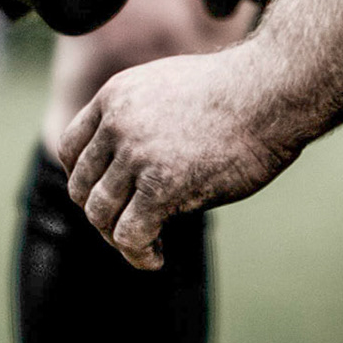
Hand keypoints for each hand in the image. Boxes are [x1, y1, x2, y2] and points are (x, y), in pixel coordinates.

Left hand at [58, 45, 303, 268]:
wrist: (271, 93)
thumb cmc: (236, 92)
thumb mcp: (169, 86)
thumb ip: (141, 115)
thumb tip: (129, 158)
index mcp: (116, 96)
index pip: (71, 149)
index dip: (84, 181)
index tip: (110, 196)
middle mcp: (118, 124)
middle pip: (81, 187)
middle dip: (103, 214)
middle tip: (133, 226)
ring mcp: (137, 154)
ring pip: (101, 215)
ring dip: (118, 238)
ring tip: (147, 245)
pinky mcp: (162, 187)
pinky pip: (130, 236)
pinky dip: (139, 255)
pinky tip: (158, 257)